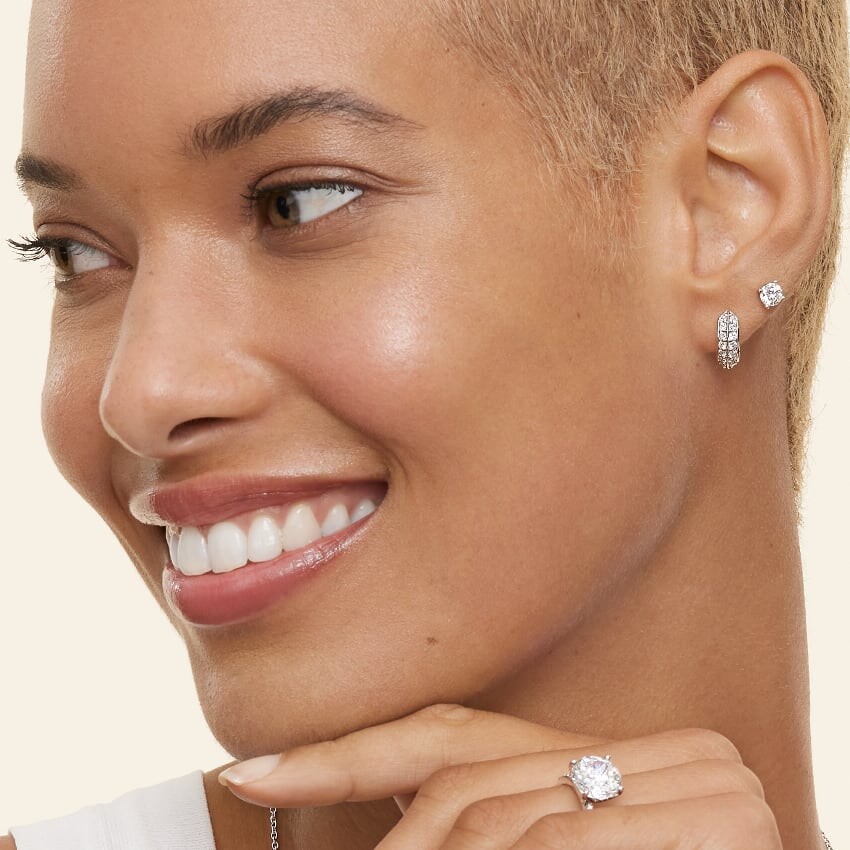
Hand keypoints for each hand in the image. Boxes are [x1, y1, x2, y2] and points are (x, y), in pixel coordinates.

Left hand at [218, 703, 779, 848]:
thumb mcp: (559, 843)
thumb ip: (502, 817)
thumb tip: (398, 823)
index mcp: (618, 754)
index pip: (453, 739)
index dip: (343, 755)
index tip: (249, 771)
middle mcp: (662, 749)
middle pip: (469, 781)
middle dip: (398, 844)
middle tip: (306, 825)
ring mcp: (698, 782)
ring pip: (496, 817)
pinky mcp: (720, 823)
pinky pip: (560, 841)